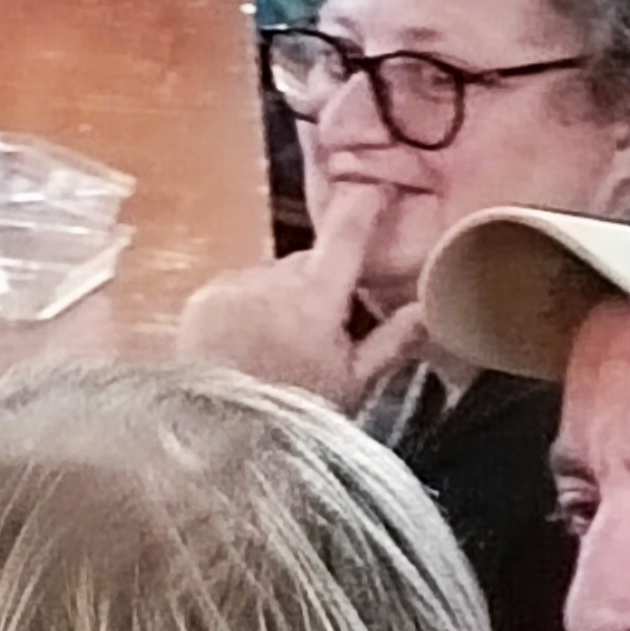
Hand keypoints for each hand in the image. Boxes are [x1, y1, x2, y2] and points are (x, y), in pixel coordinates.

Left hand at [175, 180, 417, 407]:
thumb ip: (392, 340)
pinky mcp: (202, 299)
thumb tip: (428, 306)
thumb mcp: (350, 384)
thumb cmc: (294, 415)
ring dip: (274, 300)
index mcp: (317, 294)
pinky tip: (238, 347)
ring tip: (270, 349)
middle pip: (305, 264)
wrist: (219, 441)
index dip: (365, 205)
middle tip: (312, 334)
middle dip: (313, 287)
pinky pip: (233, 291)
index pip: (347, 231)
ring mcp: (234, 286)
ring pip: (267, 278)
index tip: (377, 190)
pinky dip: (239, 310)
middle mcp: (273, 278)